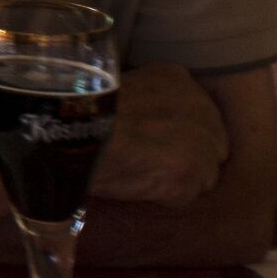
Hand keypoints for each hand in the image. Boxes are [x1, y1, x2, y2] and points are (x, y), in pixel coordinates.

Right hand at [92, 58, 229, 205]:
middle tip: (148, 160)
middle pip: (210, 146)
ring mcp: (199, 144)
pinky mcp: (188, 177)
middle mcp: (201, 108)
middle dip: (185, 157)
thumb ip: (149, 98)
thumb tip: (149, 118)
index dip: (175, 132)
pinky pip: (182, 197)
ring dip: (175, 179)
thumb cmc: (81, 109)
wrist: (67, 130)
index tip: (152, 138)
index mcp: (180, 80)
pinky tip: (136, 183)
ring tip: (139, 173)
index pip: (197, 115)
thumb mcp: (121, 86)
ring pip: (202, 175)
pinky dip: (161, 196)